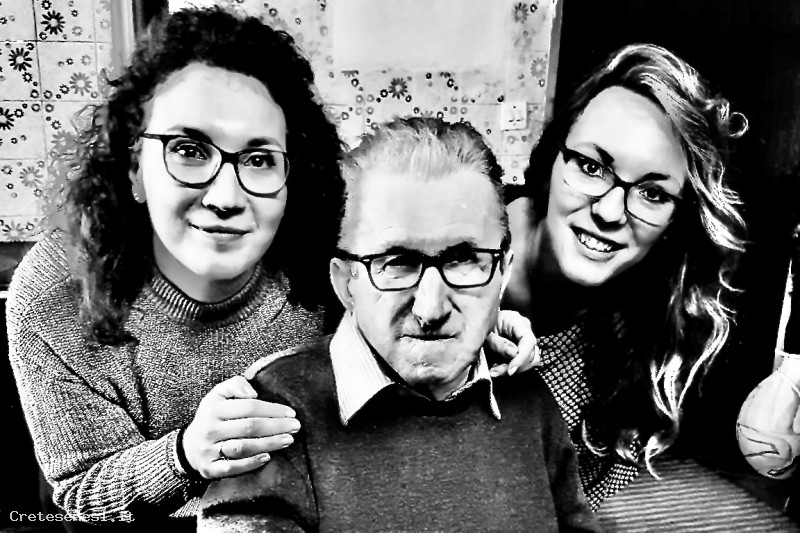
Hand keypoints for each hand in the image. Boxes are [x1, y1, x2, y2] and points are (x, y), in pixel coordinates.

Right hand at [182, 375, 300, 478]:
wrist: (189, 446)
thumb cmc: (213, 416)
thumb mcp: (219, 394)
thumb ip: (236, 385)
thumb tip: (253, 393)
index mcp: (214, 408)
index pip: (249, 407)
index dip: (272, 409)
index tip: (291, 412)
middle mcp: (210, 429)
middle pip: (249, 427)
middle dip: (276, 426)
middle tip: (295, 426)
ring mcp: (208, 450)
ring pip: (243, 447)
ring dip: (269, 444)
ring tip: (288, 440)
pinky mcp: (209, 469)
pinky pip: (233, 467)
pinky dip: (251, 463)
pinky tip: (268, 457)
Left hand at [485, 310, 539, 377]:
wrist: (476, 323)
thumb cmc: (480, 325)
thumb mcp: (486, 333)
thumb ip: (498, 343)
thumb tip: (514, 354)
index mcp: (517, 321)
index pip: (529, 341)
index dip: (522, 358)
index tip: (510, 370)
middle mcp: (524, 330)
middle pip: (531, 354)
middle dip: (515, 367)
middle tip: (496, 372)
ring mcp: (524, 339)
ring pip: (529, 361)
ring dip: (513, 370)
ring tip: (495, 371)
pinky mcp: (521, 348)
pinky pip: (523, 362)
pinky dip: (511, 368)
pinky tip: (498, 369)